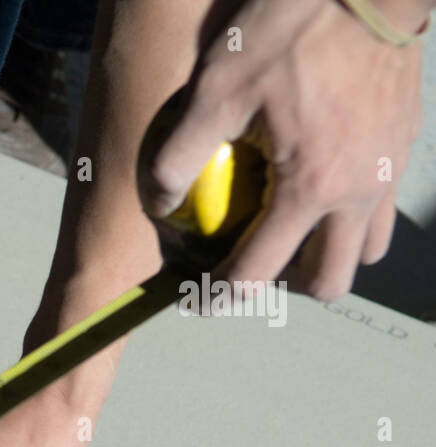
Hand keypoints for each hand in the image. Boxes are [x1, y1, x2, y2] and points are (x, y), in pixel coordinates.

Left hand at [141, 0, 426, 298]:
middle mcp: (357, 193)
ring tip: (286, 232)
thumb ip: (180, 155)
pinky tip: (315, 188)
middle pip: (329, 280)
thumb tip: (161, 203)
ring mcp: (387, 171)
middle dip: (285, 286)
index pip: (258, 275)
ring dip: (326, 255)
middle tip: (248, 265)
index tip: (198, 298)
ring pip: (365, 249)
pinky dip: (349, 218)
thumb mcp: (217, 90)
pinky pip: (382, 208)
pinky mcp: (403, 145)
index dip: (220, 297)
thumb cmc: (289, 30)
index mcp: (308, 190)